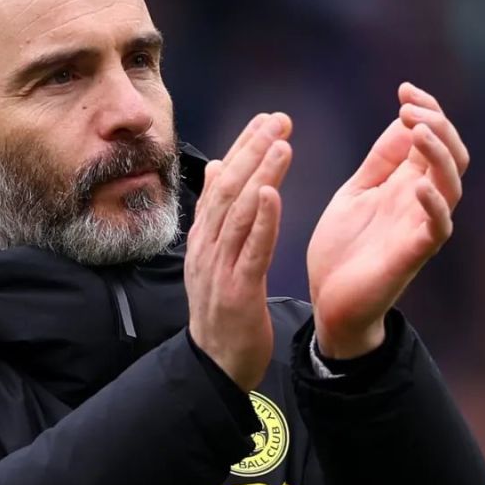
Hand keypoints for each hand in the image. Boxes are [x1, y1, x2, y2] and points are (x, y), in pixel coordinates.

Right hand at [186, 112, 292, 390]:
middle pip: (228, 190)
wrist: (216, 365)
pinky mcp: (238, 291)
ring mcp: (219, 269)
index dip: (242, 148)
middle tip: (279, 119)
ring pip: (238, 214)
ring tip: (281, 144)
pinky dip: (261, 221)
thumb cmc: (221, 311)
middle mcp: (207, 247)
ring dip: (260, 175)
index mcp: (203, 238)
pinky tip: (272, 194)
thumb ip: (215, 214)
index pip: (221, 183)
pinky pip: (250, 251)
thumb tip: (215, 168)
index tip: (266, 120)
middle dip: (253, 151)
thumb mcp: (213, 258)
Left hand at [307, 83, 468, 358]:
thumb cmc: (342, 249)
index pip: (432, 139)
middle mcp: (420, 202)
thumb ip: (379, 161)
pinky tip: (420, 185)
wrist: (328, 300)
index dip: (427, 110)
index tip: (404, 89)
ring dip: (439, 155)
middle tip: (411, 107)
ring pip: (452, 185)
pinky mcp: (413, 255)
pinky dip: (434, 205)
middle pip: (452, 155)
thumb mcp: (356, 193)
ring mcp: (419, 227)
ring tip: (420, 130)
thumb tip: (403, 120)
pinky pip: (438, 228)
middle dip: (437, 125)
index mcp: (405, 184)